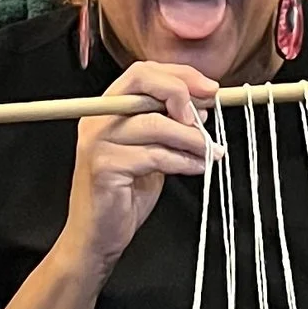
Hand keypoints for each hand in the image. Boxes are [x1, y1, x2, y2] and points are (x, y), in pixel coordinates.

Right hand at [57, 58, 213, 282]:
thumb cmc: (125, 192)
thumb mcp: (150, 148)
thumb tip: (202, 105)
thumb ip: (168, 124)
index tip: (209, 89)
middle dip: (184, 96)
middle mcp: (98, 119)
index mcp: (107, 108)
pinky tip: (198, 166)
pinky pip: (155, 156)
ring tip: (210, 151)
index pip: (143, 72)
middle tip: (207, 118)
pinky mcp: (105, 168)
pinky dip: (184, 161)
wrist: (98, 236)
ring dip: (192, 137)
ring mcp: (98, 142)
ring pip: (157, 124)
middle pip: (146, 85)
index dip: (180, 76)